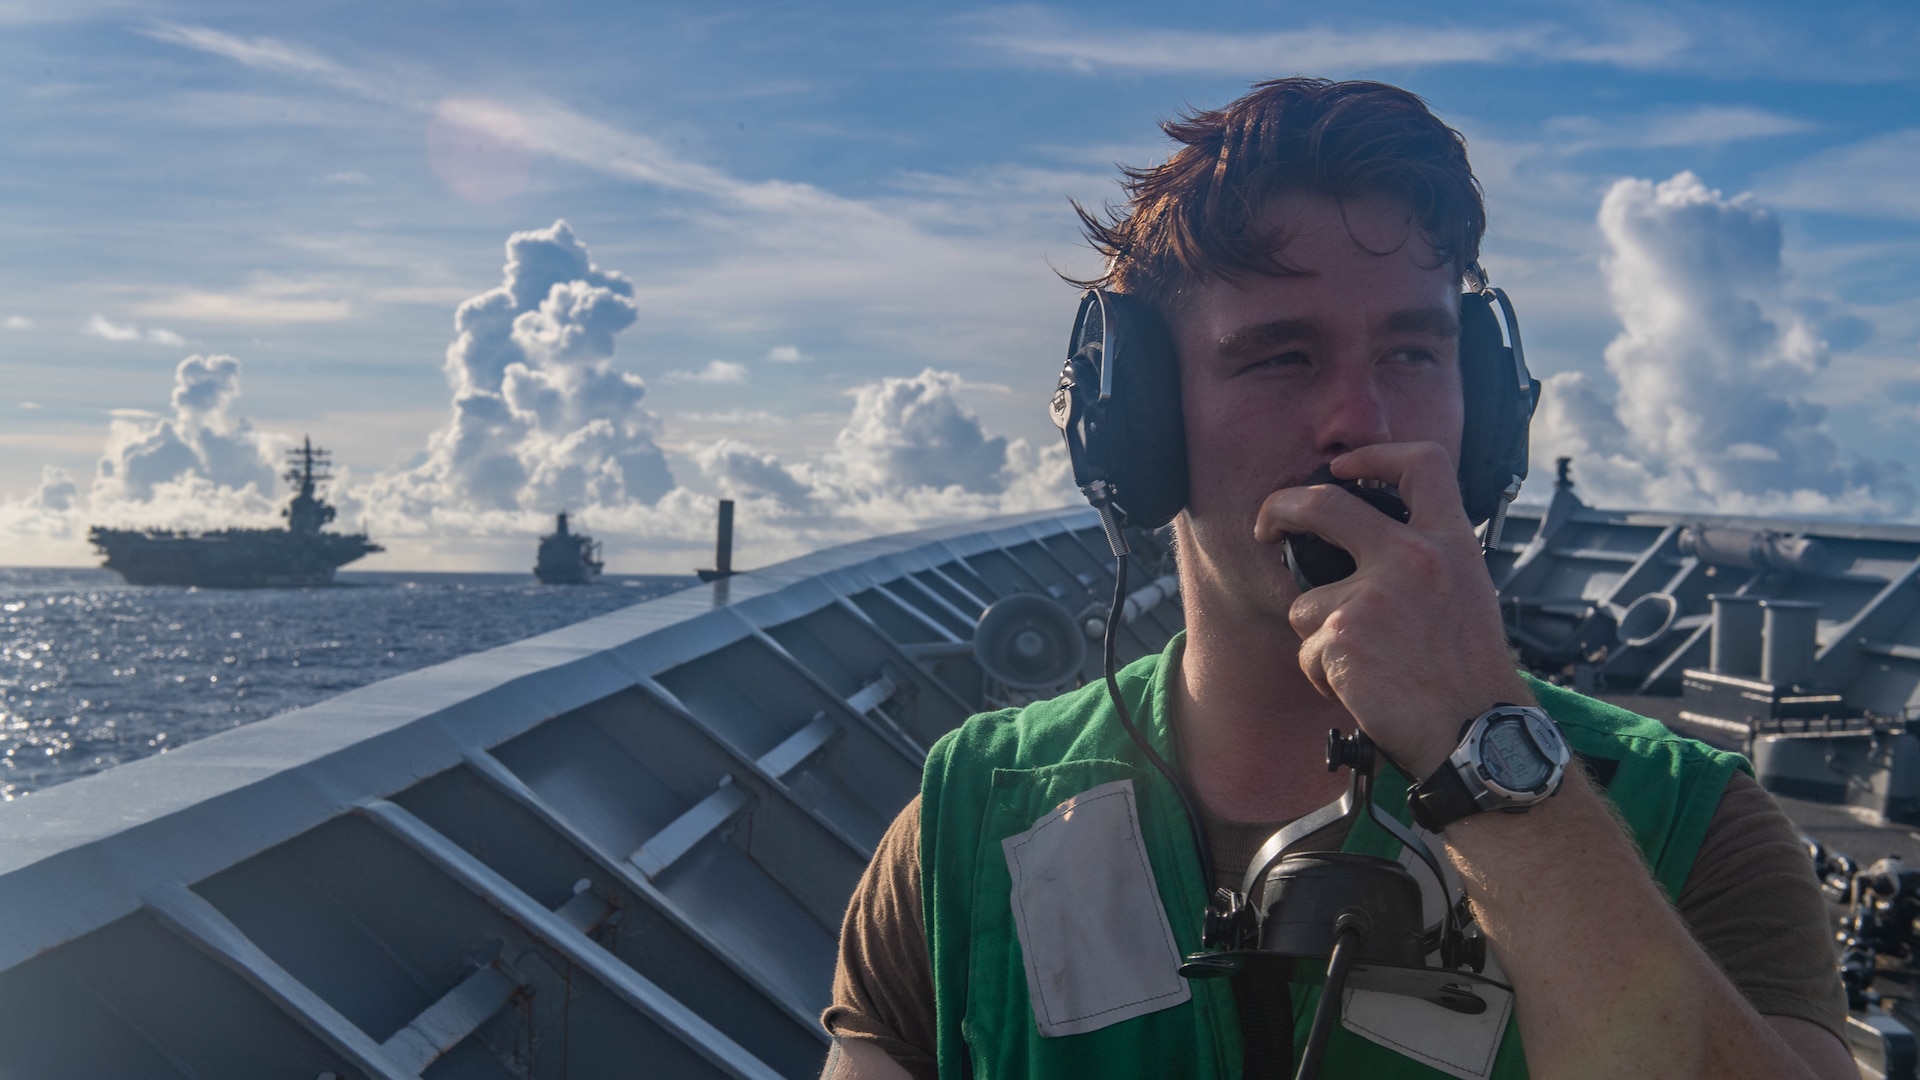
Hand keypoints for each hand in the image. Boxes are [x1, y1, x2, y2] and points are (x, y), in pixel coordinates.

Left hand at [1254, 442, 1531, 777]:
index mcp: (1450, 543)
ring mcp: (1373, 594)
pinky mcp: (1341, 636)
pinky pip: (1306, 651)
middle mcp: (1412, 557)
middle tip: (1266, 525)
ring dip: (1320, 638)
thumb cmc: (1471, 676)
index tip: (1344, 468)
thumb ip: (1425, 562)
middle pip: (1324, 503)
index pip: (1423, 463)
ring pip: (1306, 602)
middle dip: (1280, 508)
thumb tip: (1370, 547)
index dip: (1375, 455)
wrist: (1478, 734)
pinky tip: (1363, 690)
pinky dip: (1323, 675)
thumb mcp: (1467, 594)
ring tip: (1365, 667)